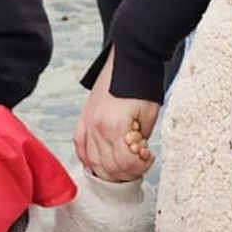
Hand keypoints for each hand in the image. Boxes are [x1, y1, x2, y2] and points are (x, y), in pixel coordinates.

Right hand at [75, 56, 157, 179]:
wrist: (130, 59)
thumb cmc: (142, 83)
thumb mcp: (150, 115)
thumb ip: (140, 140)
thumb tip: (135, 155)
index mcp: (114, 126)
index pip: (125, 164)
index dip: (140, 166)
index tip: (147, 157)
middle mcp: (96, 128)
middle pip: (108, 169)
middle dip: (127, 172)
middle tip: (139, 162)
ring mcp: (87, 124)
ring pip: (92, 164)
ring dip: (111, 170)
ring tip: (125, 162)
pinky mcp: (83, 120)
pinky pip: (81, 150)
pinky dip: (91, 161)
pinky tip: (102, 162)